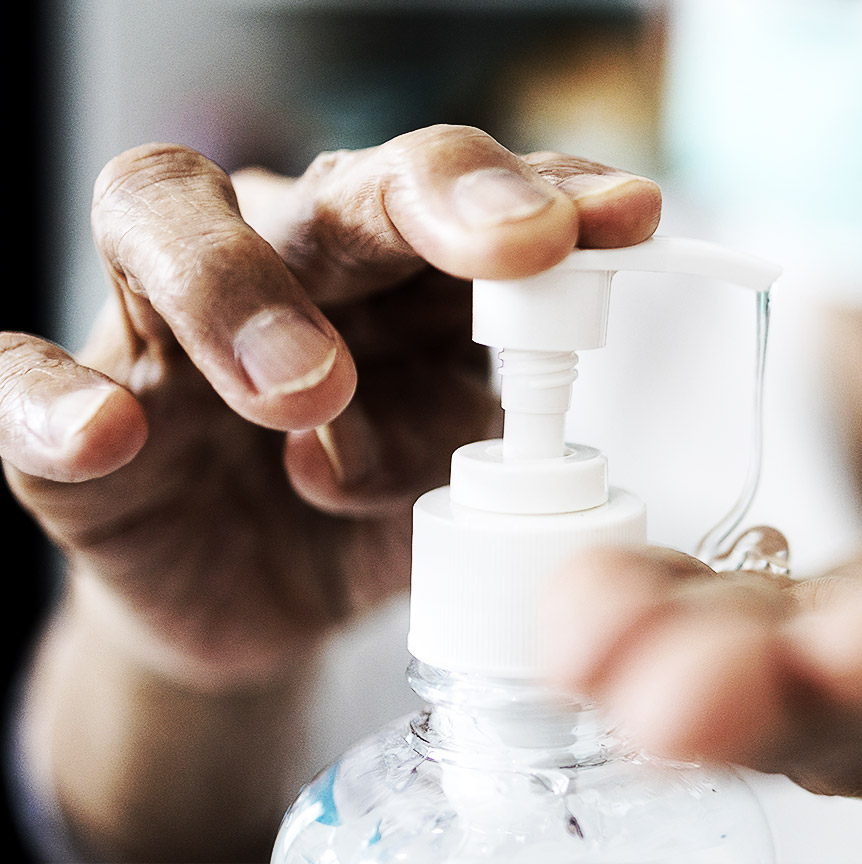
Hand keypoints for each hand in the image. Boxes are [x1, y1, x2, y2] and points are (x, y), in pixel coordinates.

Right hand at [1, 125, 662, 687]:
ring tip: (311, 389)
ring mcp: (158, 330)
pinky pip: (18, 374)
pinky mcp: (70, 427)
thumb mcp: (454, 476)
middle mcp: (277, 262)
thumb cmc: (368, 506)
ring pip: (157, 215)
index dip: (541, 194)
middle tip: (510, 250)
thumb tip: (527, 421)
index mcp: (390, 268)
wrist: (261, 604)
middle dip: (425, 200)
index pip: (459, 198)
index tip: (627, 217)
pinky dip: (51, 396)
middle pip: (326, 182)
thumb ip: (486, 433)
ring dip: (241, 288)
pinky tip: (109, 433)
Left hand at [545, 429, 861, 820]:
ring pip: (759, 683)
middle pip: (855, 701)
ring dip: (663, 662)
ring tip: (576, 635)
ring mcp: (852, 669)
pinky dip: (634, 606)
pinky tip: (567, 586)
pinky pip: (703, 622)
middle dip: (762, 698)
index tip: (861, 656)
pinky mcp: (786, 634)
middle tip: (657, 686)